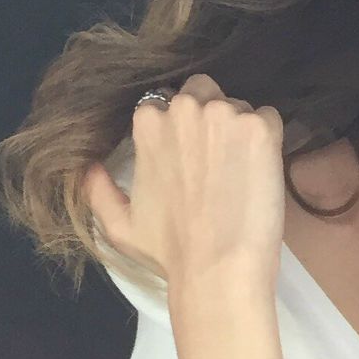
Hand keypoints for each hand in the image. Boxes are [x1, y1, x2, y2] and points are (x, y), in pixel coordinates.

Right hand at [82, 73, 285, 291]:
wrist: (218, 267)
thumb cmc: (169, 251)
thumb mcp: (118, 224)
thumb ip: (98, 188)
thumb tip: (87, 166)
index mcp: (149, 122)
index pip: (167, 101)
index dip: (183, 127)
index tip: (191, 154)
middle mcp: (185, 107)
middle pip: (204, 91)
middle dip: (211, 113)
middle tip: (219, 155)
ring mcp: (226, 114)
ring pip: (239, 105)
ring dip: (241, 128)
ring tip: (242, 169)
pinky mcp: (261, 126)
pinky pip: (270, 117)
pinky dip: (270, 138)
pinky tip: (262, 170)